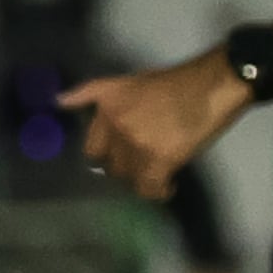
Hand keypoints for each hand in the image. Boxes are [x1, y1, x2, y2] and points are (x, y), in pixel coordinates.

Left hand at [63, 53, 252, 200]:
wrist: (213, 84)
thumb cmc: (178, 81)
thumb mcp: (127, 81)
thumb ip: (93, 94)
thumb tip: (59, 100)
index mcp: (106, 106)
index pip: (92, 145)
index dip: (108, 153)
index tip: (121, 154)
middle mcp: (115, 126)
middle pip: (109, 164)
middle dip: (125, 166)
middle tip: (144, 163)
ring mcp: (135, 144)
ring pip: (128, 178)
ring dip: (142, 178)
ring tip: (158, 172)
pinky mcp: (158, 159)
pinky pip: (149, 189)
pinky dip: (159, 192)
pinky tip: (169, 186)